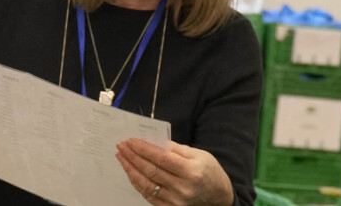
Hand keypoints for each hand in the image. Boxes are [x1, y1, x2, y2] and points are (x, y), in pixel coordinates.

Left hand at [116, 138, 233, 205]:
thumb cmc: (209, 171)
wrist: (219, 197)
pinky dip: (138, 184)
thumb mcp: (199, 154)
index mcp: (191, 171)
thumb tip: (155, 142)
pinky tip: (131, 172)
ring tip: (122, 157)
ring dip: (131, 170)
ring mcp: (175, 202)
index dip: (144, 149)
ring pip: (147, 185)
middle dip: (133, 156)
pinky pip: (149, 196)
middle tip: (121, 146)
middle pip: (151, 171)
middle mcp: (182, 188)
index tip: (131, 140)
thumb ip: (176, 149)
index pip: (161, 158)